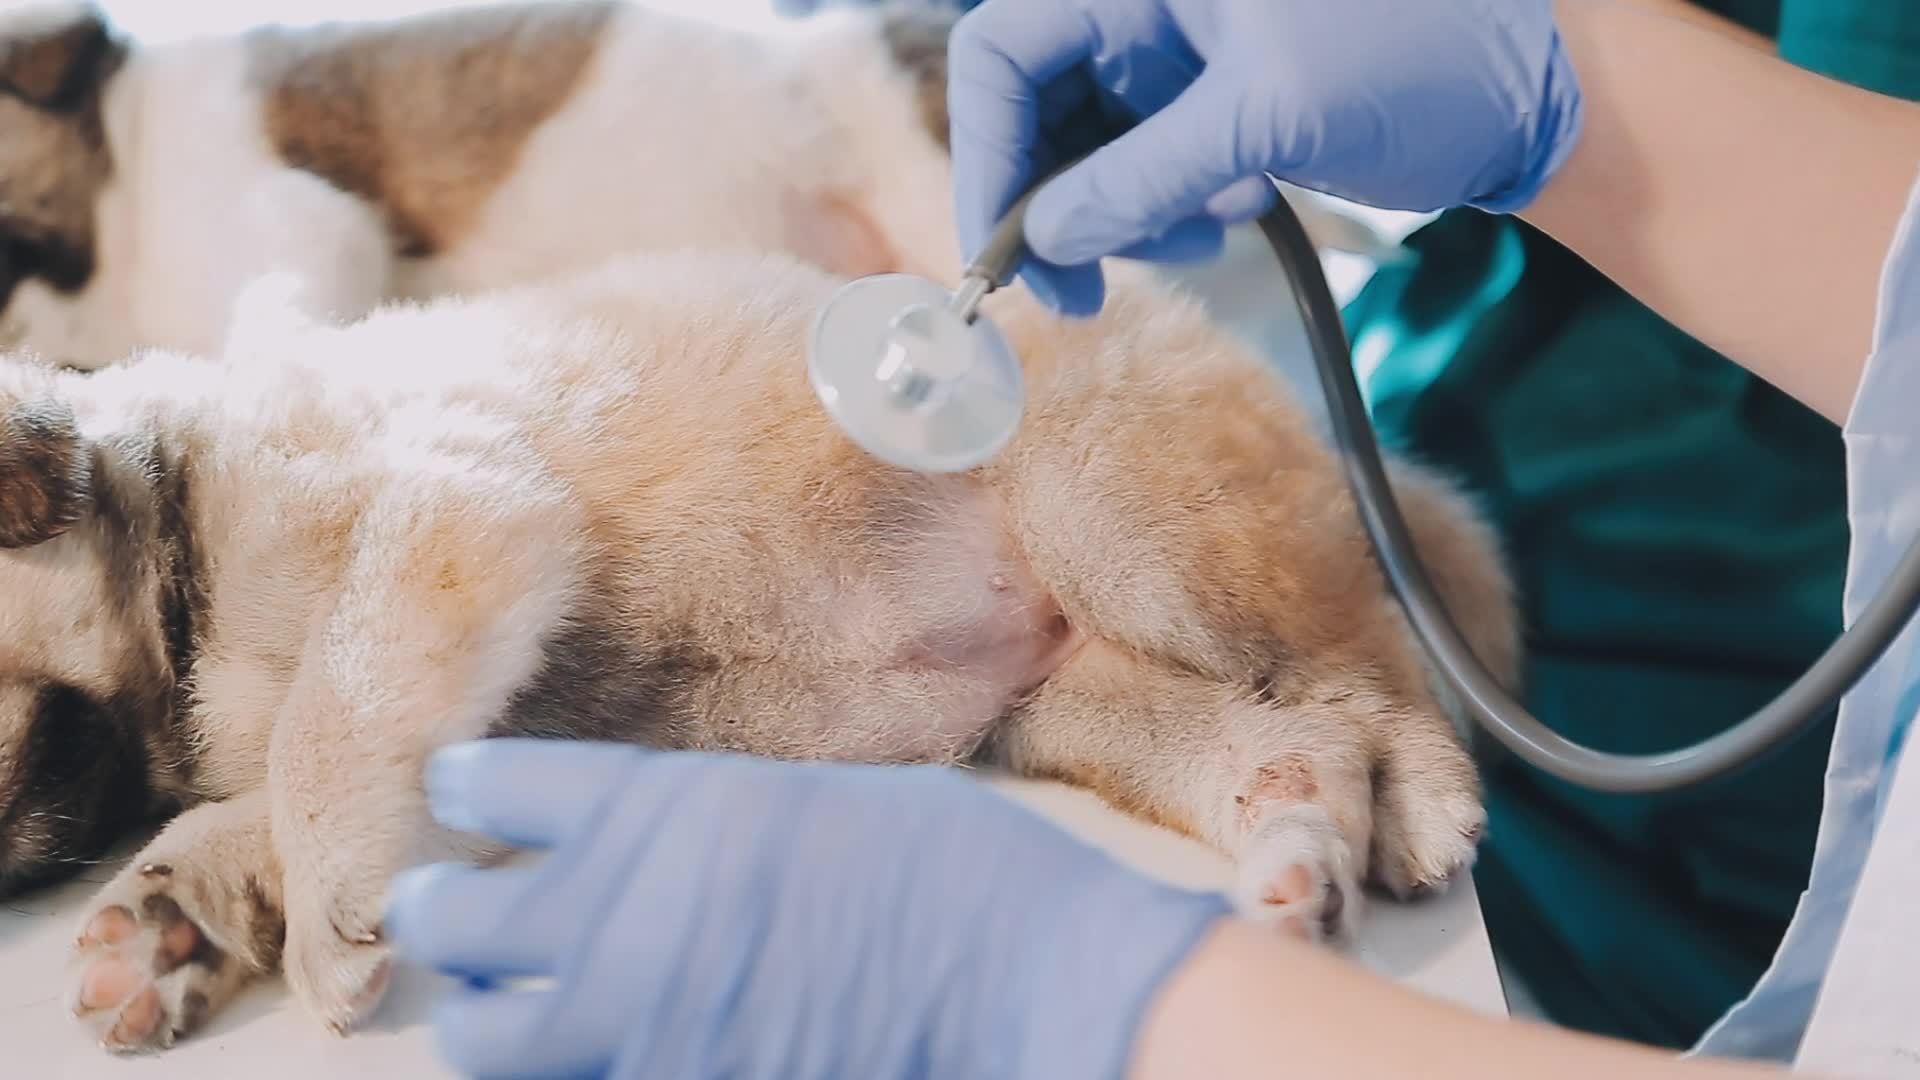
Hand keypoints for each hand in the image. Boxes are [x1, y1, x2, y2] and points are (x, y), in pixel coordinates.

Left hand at [384, 740, 1230, 1079]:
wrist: (1024, 985)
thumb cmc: (953, 874)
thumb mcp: (820, 803)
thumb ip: (711, 828)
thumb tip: (659, 852)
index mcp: (668, 815)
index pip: (504, 787)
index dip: (468, 783)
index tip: (454, 784)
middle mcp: (624, 922)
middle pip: (458, 916)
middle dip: (436, 909)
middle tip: (430, 905)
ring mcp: (640, 1032)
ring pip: (487, 1042)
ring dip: (482, 1019)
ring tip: (485, 1011)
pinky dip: (570, 1075)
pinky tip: (591, 1058)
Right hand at [946, 0, 1584, 313]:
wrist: (1533, 84)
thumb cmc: (1420, 56)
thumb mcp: (1264, 117)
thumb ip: (1140, 175)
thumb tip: (1043, 237)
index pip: (1003, 55)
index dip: (988, 156)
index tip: (1003, 252)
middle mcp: (1148, 2)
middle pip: (1038, 107)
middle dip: (1054, 204)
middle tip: (1078, 292)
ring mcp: (1181, 49)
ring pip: (1092, 146)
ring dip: (1126, 213)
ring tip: (1204, 232)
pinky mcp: (1217, 97)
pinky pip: (1150, 161)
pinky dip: (1172, 205)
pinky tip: (1237, 208)